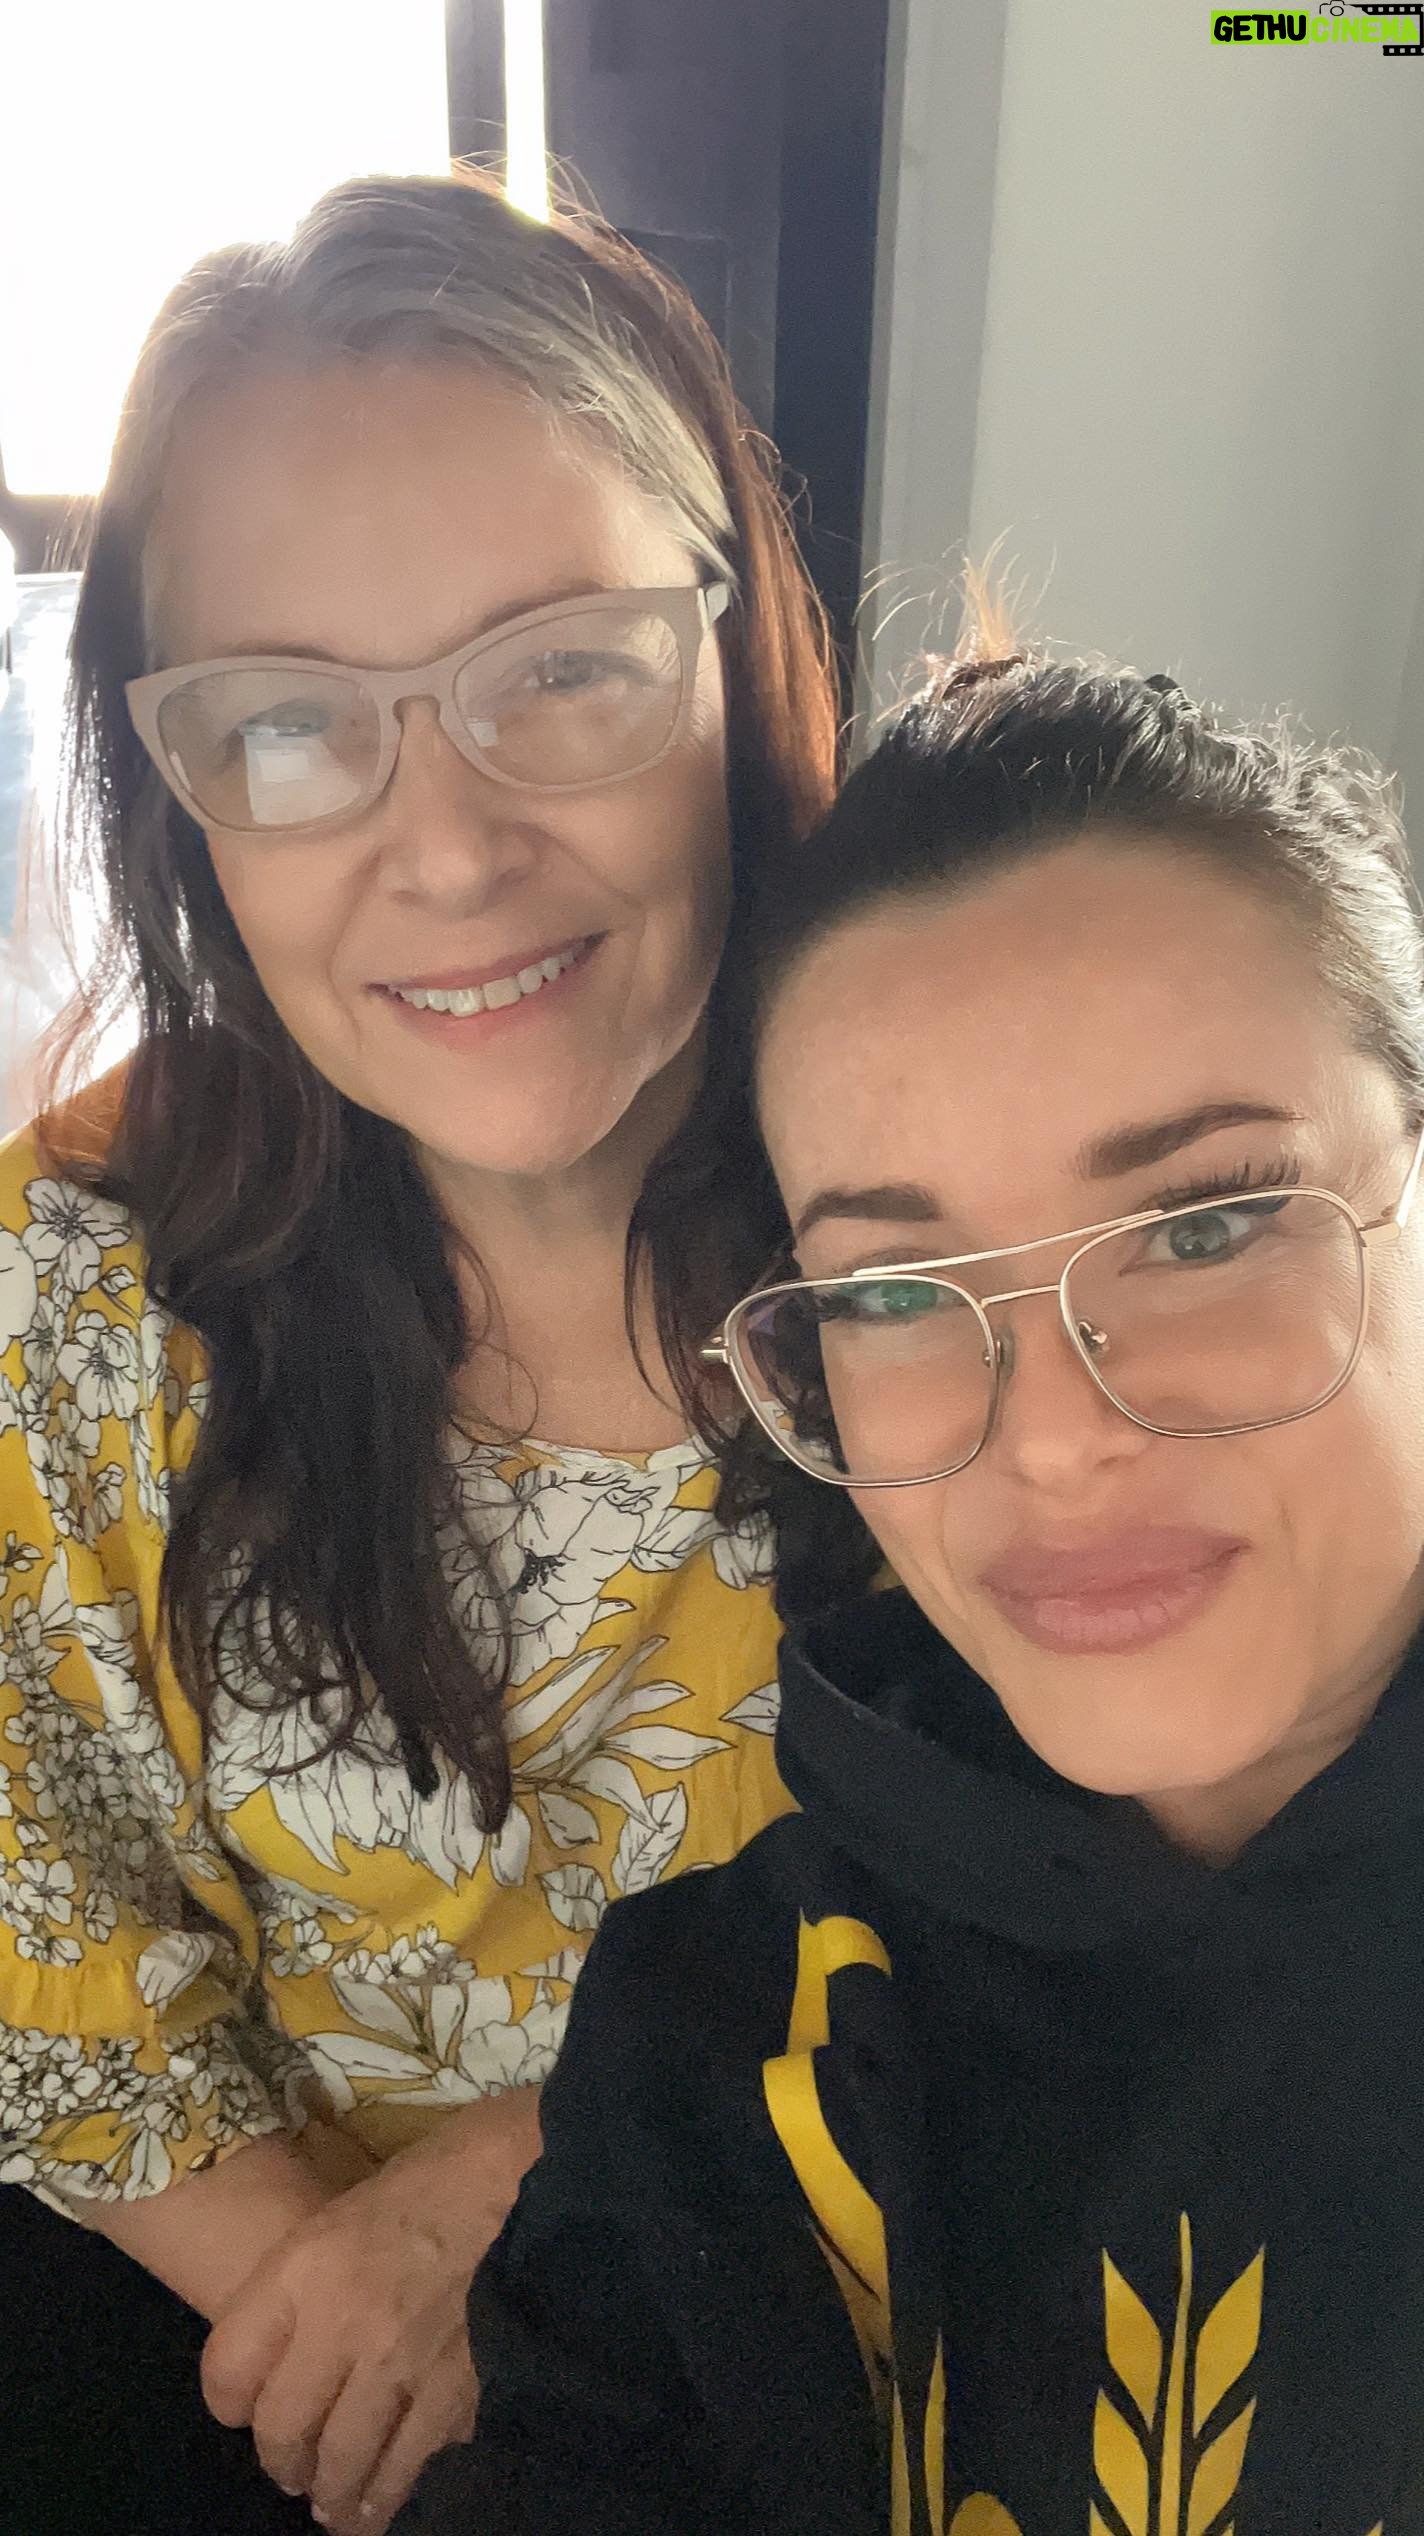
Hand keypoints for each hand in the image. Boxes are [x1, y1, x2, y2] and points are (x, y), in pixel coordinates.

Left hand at [201, 2088, 542, 2533]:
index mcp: (308, 2263)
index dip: (230, 2401)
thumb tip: (295, 2343)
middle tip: (296, 2472)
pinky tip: (392, 2495)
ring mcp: (403, 2364)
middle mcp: (343, 2320)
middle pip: (282, 2430)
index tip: (246, 2412)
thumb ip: (315, 2277)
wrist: (541, 2174)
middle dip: (285, 2462)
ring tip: (340, 2505)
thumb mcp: (354, 2204)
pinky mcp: (460, 2394)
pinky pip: (412, 2464)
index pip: (229, 2366)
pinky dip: (396, 2488)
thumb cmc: (446, 2173)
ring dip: (337, 2493)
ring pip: (345, 2462)